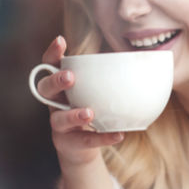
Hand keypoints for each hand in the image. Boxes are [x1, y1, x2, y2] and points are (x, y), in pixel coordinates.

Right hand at [37, 36, 123, 167]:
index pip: (49, 66)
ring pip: (59, 119)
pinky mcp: (67, 143)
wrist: (82, 148)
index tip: (61, 40)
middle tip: (70, 77)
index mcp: (60, 87)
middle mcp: (54, 103)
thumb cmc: (90, 111)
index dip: (52, 54)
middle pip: (45, 89)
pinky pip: (84, 140)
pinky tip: (118, 135)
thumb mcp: (94, 93)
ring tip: (89, 112)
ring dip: (73, 115)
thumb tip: (143, 58)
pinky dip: (102, 138)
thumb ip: (108, 78)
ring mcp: (58, 125)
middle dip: (56, 82)